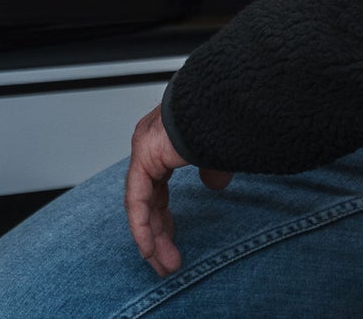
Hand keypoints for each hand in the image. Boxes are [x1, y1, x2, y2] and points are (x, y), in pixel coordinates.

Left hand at [123, 104, 231, 276]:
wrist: (225, 97)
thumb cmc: (224, 115)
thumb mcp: (218, 152)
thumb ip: (211, 168)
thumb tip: (214, 184)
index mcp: (165, 141)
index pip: (156, 189)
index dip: (163, 220)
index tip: (172, 244)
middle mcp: (151, 144)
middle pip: (148, 199)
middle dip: (159, 234)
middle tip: (168, 262)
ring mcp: (145, 147)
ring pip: (141, 203)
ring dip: (152, 237)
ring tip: (163, 265)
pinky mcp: (145, 152)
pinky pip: (138, 197)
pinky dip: (142, 225)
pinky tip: (149, 248)